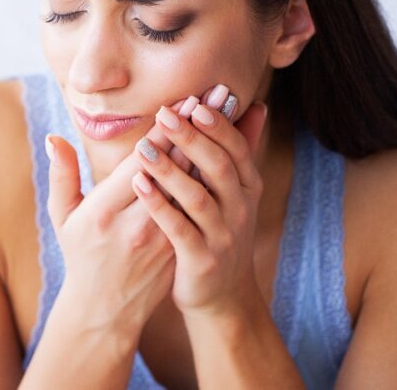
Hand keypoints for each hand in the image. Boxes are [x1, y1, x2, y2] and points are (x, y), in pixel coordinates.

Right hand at [44, 86, 222, 335]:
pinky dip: (214, 175)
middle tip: (220, 93)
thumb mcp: (62, 218)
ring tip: (232, 114)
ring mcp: (162, 237)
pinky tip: (229, 150)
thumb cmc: (80, 256)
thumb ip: (61, 175)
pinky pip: (199, 203)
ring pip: (193, 184)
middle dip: (198, 127)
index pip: (141, 162)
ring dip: (213, 146)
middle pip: (174, 167)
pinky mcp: (178, 245)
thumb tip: (54, 138)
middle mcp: (137, 223)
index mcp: (104, 212)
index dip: (166, 130)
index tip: (186, 99)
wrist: (105, 311)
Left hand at [131, 91, 268, 318]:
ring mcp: (223, 236)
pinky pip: (179, 229)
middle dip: (192, 139)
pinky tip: (139, 184)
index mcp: (247, 188)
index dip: (217, 125)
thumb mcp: (237, 192)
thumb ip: (242, 149)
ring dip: (171, 170)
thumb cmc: (220, 231)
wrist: (222, 295)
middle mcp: (240, 209)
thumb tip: (258, 105)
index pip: (237, 149)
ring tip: (143, 147)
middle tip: (164, 114)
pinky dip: (159, 205)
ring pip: (198, 197)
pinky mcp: (202, 260)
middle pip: (219, 167)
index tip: (194, 101)